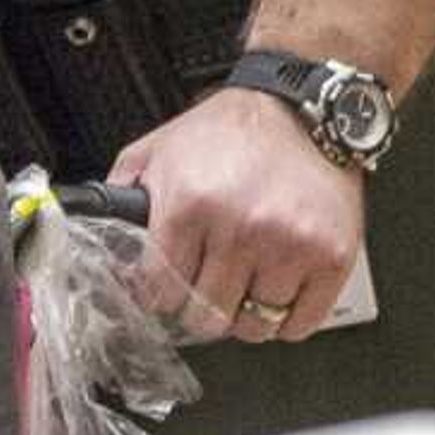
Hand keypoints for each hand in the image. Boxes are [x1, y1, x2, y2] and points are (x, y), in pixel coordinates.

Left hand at [113, 85, 363, 342]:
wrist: (298, 108)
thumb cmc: (227, 131)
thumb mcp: (157, 149)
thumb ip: (122, 193)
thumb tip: (103, 241)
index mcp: (190, 204)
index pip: (161, 289)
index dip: (157, 296)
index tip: (163, 294)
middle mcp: (240, 229)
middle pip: (206, 316)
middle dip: (198, 311)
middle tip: (203, 294)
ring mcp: (289, 246)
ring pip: (253, 326)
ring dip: (242, 317)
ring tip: (241, 290)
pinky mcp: (330, 257)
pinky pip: (300, 324)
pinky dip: (285, 321)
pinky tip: (276, 295)